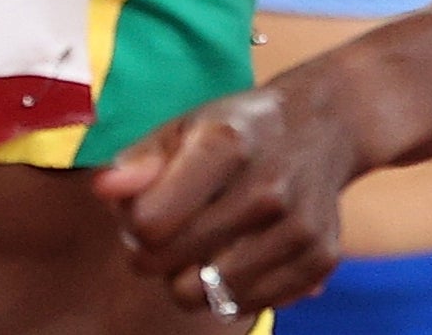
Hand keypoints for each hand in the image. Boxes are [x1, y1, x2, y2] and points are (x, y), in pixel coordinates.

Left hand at [95, 81, 358, 317]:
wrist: (327, 126)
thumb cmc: (241, 130)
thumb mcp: (187, 126)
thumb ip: (139, 161)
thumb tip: (104, 191)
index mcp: (227, 144)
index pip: (149, 223)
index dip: (133, 224)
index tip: (147, 210)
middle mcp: (267, 187)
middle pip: (171, 265)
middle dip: (155, 254)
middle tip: (170, 230)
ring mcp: (297, 227)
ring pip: (204, 296)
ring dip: (192, 277)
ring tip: (205, 243)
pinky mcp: (320, 259)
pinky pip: (245, 307)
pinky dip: (231, 290)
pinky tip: (240, 253)